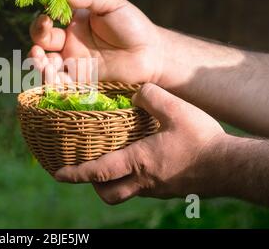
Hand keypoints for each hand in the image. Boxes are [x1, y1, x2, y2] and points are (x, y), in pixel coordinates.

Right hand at [28, 0, 164, 83]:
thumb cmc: (133, 25)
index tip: (47, 18)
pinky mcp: (81, 81)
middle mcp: (70, 43)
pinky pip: (60, 82)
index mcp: (74, 23)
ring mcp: (74, 63)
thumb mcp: (111, 4)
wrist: (152, 54)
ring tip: (41, 61)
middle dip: (36, 43)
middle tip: (39, 47)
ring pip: (47, 65)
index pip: (48, 22)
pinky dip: (52, 80)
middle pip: (42, 44)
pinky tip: (53, 75)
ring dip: (38, 64)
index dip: (42, 21)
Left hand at [54, 83, 227, 203]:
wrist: (230, 166)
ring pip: (126, 192)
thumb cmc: (202, 139)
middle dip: (92, 186)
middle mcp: (144, 181)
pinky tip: (139, 159)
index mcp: (139, 162)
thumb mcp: (175, 109)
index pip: (98, 172)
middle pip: (108, 194)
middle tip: (86, 170)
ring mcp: (157, 189)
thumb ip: (150, 97)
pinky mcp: (168, 189)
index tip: (58, 174)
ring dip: (113, 182)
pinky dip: (133, 178)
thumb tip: (135, 95)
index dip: (75, 174)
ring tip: (110, 162)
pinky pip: (143, 189)